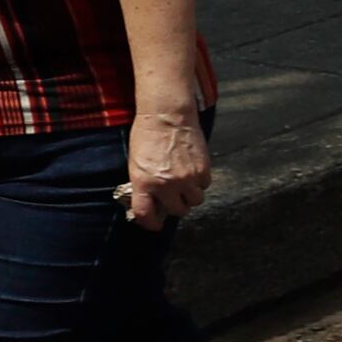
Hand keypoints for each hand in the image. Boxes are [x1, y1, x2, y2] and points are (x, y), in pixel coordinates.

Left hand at [118, 108, 209, 231]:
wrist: (167, 116)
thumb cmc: (147, 137)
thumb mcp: (137, 164)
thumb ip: (144, 185)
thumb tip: (154, 202)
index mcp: (144, 183)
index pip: (146, 215)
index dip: (151, 224)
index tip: (155, 224)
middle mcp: (167, 184)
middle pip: (178, 210)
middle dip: (175, 205)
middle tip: (173, 197)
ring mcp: (187, 178)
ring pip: (195, 200)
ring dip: (190, 195)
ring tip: (185, 182)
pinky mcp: (203, 170)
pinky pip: (205, 185)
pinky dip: (200, 182)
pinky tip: (192, 170)